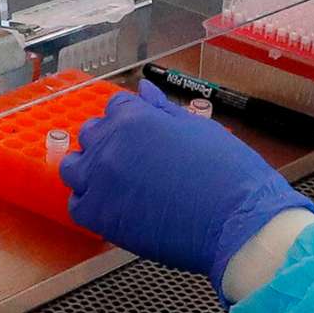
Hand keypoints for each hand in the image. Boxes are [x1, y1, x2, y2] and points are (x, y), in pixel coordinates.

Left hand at [62, 81, 313, 298]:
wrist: (238, 222)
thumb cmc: (229, 173)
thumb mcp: (198, 128)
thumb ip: (163, 109)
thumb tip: (144, 89)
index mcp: (136, 118)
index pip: (116, 107)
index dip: (130, 120)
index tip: (143, 137)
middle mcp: (110, 144)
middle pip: (92, 134)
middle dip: (108, 142)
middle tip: (135, 162)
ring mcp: (101, 181)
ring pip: (75, 167)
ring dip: (90, 170)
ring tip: (117, 185)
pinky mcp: (100, 216)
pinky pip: (78, 205)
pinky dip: (90, 203)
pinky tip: (114, 208)